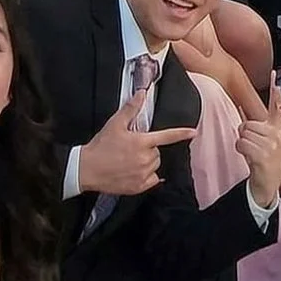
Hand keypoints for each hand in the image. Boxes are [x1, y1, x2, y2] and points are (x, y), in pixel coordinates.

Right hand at [75, 86, 199, 197]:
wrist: (86, 169)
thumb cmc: (100, 146)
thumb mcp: (115, 124)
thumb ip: (131, 108)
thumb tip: (142, 93)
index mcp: (141, 142)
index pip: (166, 136)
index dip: (181, 133)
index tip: (194, 132)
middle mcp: (145, 159)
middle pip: (158, 153)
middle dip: (150, 149)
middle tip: (132, 149)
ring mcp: (142, 174)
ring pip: (155, 166)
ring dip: (148, 163)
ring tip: (131, 161)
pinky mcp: (138, 187)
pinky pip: (153, 180)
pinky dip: (148, 177)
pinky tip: (135, 173)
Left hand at [237, 84, 280, 207]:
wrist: (268, 184)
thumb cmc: (268, 161)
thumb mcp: (271, 143)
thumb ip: (263, 126)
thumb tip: (244, 108)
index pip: (278, 108)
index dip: (276, 94)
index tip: (276, 80)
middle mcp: (278, 135)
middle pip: (249, 123)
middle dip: (246, 134)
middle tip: (254, 146)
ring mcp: (271, 145)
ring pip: (243, 133)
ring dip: (243, 143)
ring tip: (253, 152)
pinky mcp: (262, 155)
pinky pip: (241, 143)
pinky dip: (240, 150)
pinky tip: (249, 157)